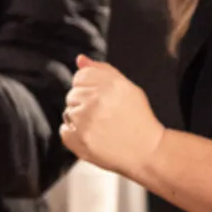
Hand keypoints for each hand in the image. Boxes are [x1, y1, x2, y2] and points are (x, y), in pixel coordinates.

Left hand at [61, 55, 167, 180]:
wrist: (148, 151)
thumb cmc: (139, 120)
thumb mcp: (127, 88)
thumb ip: (102, 70)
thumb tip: (80, 59)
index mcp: (110, 84)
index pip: (80, 76)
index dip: (90, 88)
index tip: (101, 99)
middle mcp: (97, 100)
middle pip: (72, 94)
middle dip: (85, 103)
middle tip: (104, 116)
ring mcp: (86, 121)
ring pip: (68, 112)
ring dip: (80, 120)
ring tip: (101, 127)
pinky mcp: (79, 140)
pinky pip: (64, 131)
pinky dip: (74, 135)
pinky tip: (93, 137)